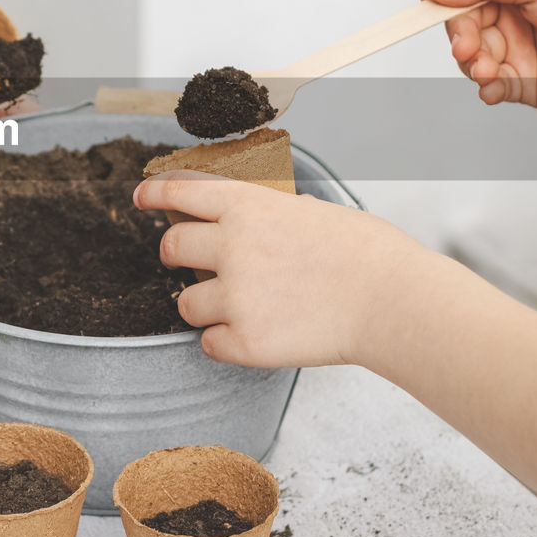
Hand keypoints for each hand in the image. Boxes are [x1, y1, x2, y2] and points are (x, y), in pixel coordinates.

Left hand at [134, 171, 439, 368]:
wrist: (394, 301)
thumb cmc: (367, 252)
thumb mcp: (309, 210)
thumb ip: (266, 215)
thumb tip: (244, 220)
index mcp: (246, 206)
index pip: (179, 192)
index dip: (154, 193)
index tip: (141, 197)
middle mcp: (231, 247)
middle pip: (170, 249)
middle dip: (177, 256)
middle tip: (195, 264)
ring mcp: (235, 297)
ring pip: (186, 303)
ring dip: (206, 305)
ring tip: (247, 305)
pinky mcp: (245, 342)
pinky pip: (209, 344)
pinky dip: (227, 342)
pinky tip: (257, 334)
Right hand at [421, 0, 536, 132]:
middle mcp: (512, 0)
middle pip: (456, 10)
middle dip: (458, 30)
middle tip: (468, 47)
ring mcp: (512, 38)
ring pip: (465, 48)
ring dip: (471, 62)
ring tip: (489, 71)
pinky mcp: (516, 74)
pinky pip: (482, 79)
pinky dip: (484, 85)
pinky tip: (496, 86)